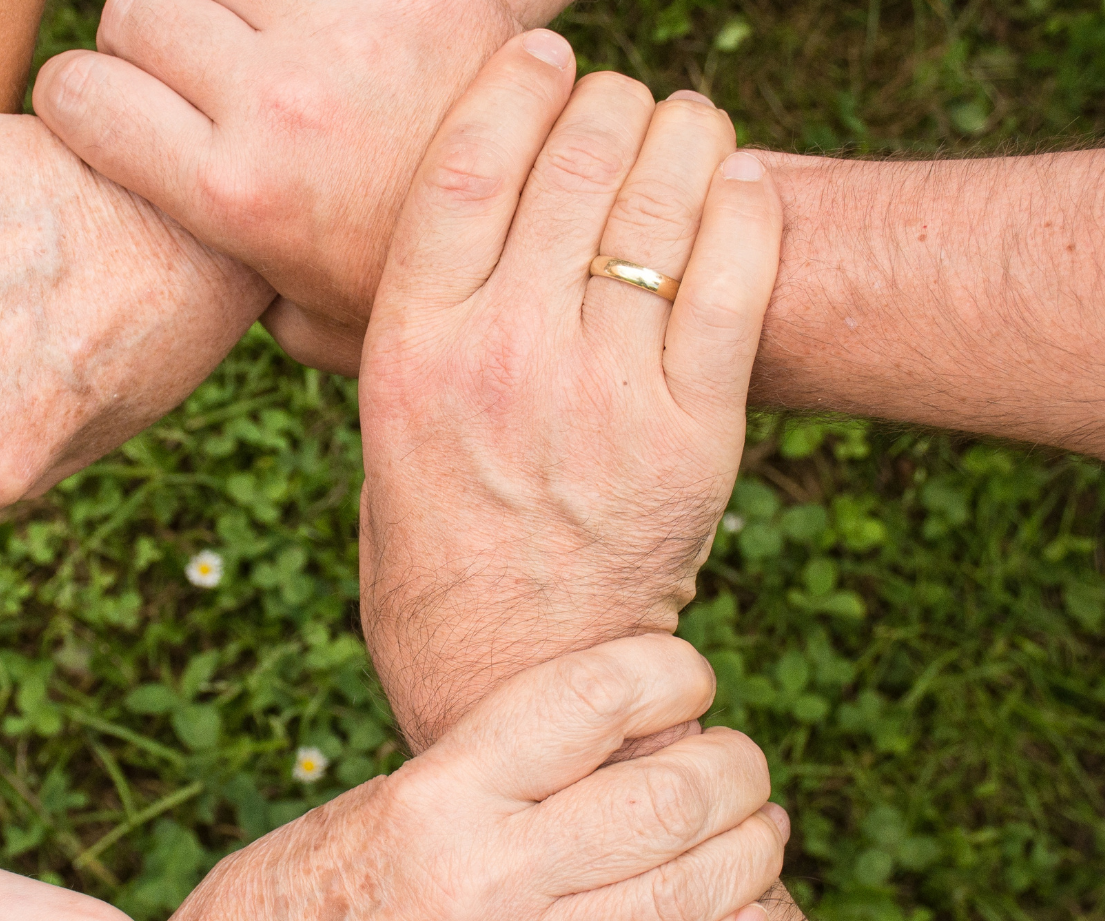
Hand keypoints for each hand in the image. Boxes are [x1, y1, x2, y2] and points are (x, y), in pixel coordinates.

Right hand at [32, 0, 565, 372]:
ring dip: (221, 3)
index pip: (78, 93)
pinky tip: (314, 26)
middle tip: (187, 72)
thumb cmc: (422, 288)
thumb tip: (187, 279)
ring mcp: (342, 33)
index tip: (105, 106)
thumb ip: (236, 291)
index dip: (79, 94)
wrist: (561, 237)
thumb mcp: (311, 320)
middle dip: (146, 38)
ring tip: (254, 42)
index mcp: (233, 191)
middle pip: (138, 10)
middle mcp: (275, 103)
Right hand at [160, 635, 786, 920]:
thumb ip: (480, 773)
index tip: (685, 674)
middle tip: (736, 759)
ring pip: (689, 898)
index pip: (591, 700)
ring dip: (751, 852)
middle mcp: (486, 877)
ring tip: (757, 826)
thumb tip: (591, 735)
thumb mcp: (371, 803)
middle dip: (734, 766)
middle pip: (667, 799)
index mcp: (437, 797)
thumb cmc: (287, 900)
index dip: (669, 670)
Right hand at [352, 34, 781, 747]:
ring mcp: (603, 394)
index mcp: (411, 351)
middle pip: (573, 165)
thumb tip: (359, 254)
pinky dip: (744, 211)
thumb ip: (384, 338)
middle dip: (608, 103)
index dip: (514, 88)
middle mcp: (503, 358)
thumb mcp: (377, 437)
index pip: (465, 167)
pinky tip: (736, 185)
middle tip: (621, 99)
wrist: (515, 676)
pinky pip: (734, 282)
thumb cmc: (433, 553)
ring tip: (684, 127)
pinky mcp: (693, 435)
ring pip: (661, 206)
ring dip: (683, 137)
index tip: (543, 56)